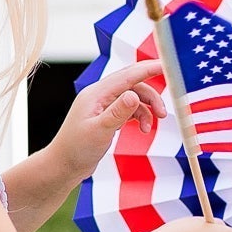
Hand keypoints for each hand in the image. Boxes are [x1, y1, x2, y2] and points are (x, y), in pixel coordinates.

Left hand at [44, 63, 164, 184]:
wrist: (64, 166)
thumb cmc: (76, 150)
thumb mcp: (100, 131)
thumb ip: (118, 113)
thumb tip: (134, 95)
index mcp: (96, 94)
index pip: (127, 76)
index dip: (148, 69)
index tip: (167, 65)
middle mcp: (99, 96)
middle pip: (132, 84)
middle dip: (151, 95)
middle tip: (164, 112)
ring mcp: (103, 105)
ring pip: (133, 98)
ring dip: (146, 110)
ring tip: (150, 128)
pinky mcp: (106, 116)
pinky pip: (129, 108)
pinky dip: (139, 116)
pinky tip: (143, 129)